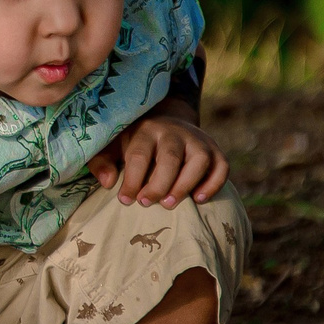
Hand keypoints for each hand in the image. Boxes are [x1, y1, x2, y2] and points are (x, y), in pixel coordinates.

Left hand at [93, 115, 228, 205]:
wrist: (167, 120)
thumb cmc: (135, 142)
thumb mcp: (113, 146)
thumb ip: (102, 162)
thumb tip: (108, 182)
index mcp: (146, 130)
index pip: (140, 154)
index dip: (133, 179)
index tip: (125, 200)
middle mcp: (173, 132)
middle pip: (170, 157)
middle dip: (159, 183)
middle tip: (147, 203)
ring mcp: (197, 140)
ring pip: (199, 160)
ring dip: (186, 184)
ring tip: (170, 203)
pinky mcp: (214, 149)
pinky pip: (221, 166)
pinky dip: (214, 183)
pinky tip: (199, 199)